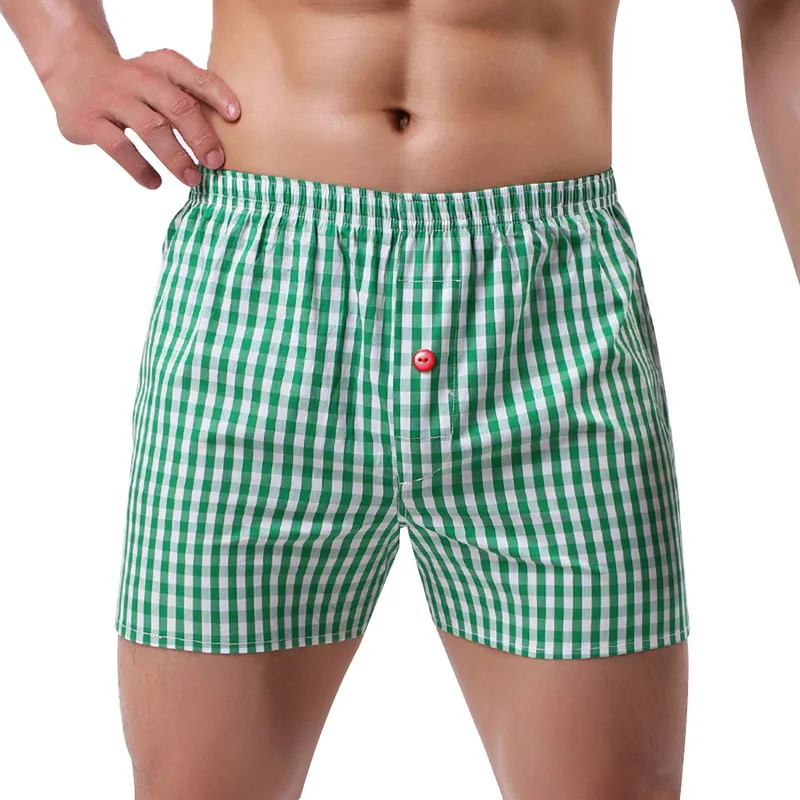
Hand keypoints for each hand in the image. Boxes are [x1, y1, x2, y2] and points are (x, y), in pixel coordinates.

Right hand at [43, 47, 240, 188]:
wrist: (73, 71)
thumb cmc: (134, 86)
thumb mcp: (159, 79)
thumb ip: (188, 99)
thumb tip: (231, 141)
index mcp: (160, 65)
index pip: (193, 76)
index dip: (216, 94)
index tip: (236, 117)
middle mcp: (137, 77)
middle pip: (175, 105)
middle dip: (200, 136)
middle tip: (216, 163)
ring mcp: (112, 98)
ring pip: (150, 128)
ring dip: (175, 157)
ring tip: (193, 179)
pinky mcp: (89, 120)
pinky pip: (119, 147)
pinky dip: (140, 168)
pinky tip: (155, 183)